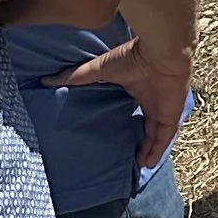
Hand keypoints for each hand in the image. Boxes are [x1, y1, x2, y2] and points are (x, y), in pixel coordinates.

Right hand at [45, 39, 193, 172]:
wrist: (162, 52)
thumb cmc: (133, 57)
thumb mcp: (100, 69)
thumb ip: (76, 76)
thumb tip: (46, 81)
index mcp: (136, 88)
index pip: (130, 109)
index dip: (122, 121)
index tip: (109, 134)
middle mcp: (151, 100)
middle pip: (144, 125)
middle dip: (136, 139)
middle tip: (122, 155)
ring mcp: (162, 109)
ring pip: (155, 135)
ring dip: (147, 149)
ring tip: (134, 165)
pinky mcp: (171, 116)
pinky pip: (165, 138)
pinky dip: (157, 151)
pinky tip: (148, 164)